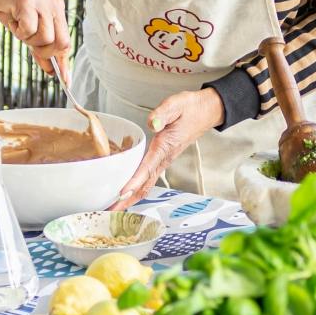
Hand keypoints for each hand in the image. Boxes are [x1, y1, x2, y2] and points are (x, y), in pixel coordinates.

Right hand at [0, 0, 70, 68]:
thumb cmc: (11, 11)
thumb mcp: (29, 32)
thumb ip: (41, 49)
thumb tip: (52, 72)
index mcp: (57, 11)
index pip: (66, 41)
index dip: (63, 62)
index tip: (64, 79)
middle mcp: (54, 5)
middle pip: (61, 42)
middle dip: (45, 52)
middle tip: (30, 44)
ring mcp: (42, 2)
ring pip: (45, 38)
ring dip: (28, 40)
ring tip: (19, 27)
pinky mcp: (27, 1)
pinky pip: (29, 29)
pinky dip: (19, 32)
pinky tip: (14, 21)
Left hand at [112, 88, 223, 207]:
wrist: (206, 112)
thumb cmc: (190, 108)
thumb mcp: (176, 105)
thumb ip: (162, 114)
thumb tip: (152, 124)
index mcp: (165, 146)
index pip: (147, 168)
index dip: (134, 182)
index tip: (121, 193)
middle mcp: (164, 158)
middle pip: (145, 184)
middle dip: (128, 198)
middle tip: (109, 209)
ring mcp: (164, 161)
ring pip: (146, 185)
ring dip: (131, 198)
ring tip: (114, 208)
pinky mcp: (163, 160)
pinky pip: (149, 179)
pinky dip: (137, 190)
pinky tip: (127, 194)